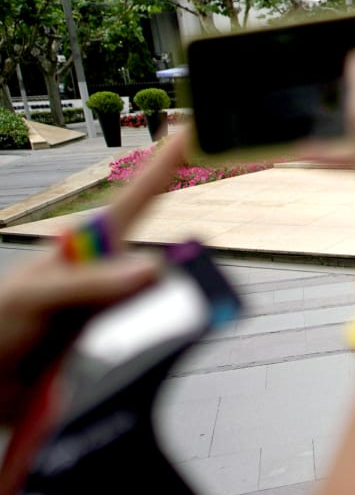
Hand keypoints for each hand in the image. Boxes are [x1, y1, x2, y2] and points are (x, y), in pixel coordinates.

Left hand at [0, 134, 194, 423]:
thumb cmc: (2, 326)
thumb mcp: (36, 299)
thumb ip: (88, 285)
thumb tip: (152, 268)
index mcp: (93, 248)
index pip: (140, 197)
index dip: (169, 163)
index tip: (197, 131)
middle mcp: (116, 276)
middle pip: (171, 260)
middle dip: (188, 274)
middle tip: (174, 296)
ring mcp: (126, 312)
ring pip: (173, 307)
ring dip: (169, 324)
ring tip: (118, 345)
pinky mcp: (131, 348)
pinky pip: (165, 347)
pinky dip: (165, 354)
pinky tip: (145, 363)